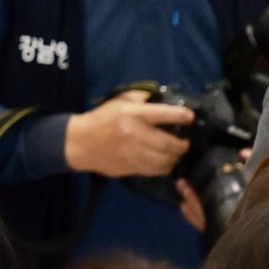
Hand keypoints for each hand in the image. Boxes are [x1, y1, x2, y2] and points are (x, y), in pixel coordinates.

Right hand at [62, 90, 191, 178]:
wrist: (79, 142)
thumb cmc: (101, 119)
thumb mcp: (119, 102)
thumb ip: (141, 97)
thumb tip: (163, 97)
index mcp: (134, 115)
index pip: (166, 114)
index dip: (183, 116)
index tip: (190, 117)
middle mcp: (136, 134)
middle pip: (171, 143)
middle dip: (183, 144)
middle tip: (185, 142)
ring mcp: (134, 153)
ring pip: (166, 160)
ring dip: (175, 157)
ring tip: (175, 153)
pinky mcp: (131, 167)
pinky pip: (156, 171)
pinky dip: (165, 167)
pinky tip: (165, 162)